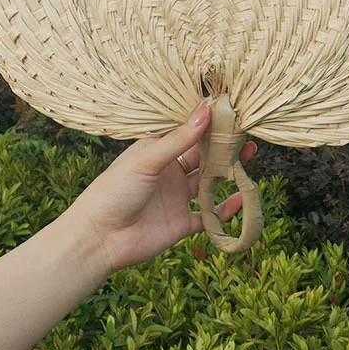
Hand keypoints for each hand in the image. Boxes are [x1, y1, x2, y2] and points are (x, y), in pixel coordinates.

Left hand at [68, 106, 256, 272]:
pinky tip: (241, 198)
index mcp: (157, 151)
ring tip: (248, 157)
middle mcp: (169, 172)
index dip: (208, 124)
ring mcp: (177, 197)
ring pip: (209, 182)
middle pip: (202, 156)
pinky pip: (209, 215)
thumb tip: (205, 112)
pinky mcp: (182, 223)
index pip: (188, 133)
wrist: (99, 238)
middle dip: (223, 146)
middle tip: (245, 135)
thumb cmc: (114, 190)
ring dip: (228, 172)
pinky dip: (225, 209)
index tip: (230, 112)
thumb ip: (179, 140)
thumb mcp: (147, 160)